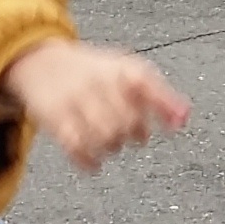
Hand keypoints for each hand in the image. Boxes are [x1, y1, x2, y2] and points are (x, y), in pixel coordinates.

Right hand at [0, 40, 187, 171]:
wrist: (39, 61)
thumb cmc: (94, 72)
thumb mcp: (128, 73)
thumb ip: (160, 97)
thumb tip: (185, 120)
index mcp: (119, 68)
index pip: (146, 85)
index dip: (162, 108)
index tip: (171, 126)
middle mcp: (98, 82)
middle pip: (128, 121)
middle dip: (133, 133)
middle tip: (130, 135)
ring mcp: (75, 100)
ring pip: (106, 137)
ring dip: (113, 147)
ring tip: (110, 143)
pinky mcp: (55, 119)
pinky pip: (76, 147)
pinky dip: (89, 161)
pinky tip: (94, 163)